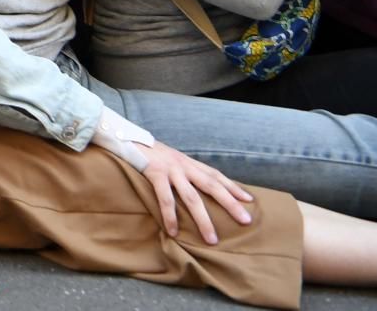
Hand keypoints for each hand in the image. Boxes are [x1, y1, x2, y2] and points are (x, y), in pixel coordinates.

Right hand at [136, 142, 255, 243]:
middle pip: (212, 186)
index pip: (217, 176)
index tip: (249, 200)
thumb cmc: (150, 153)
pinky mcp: (155, 174)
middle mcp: (184, 166)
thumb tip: (196, 186)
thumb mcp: (172, 159)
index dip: (233, 187)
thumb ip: (185, 171)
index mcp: (189, 163)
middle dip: (230, 203)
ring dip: (203, 219)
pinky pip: (165, 198)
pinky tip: (174, 231)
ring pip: (192, 197)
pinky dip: (170, 216)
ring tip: (212, 239)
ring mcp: (171, 170)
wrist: (127, 137)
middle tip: (245, 220)